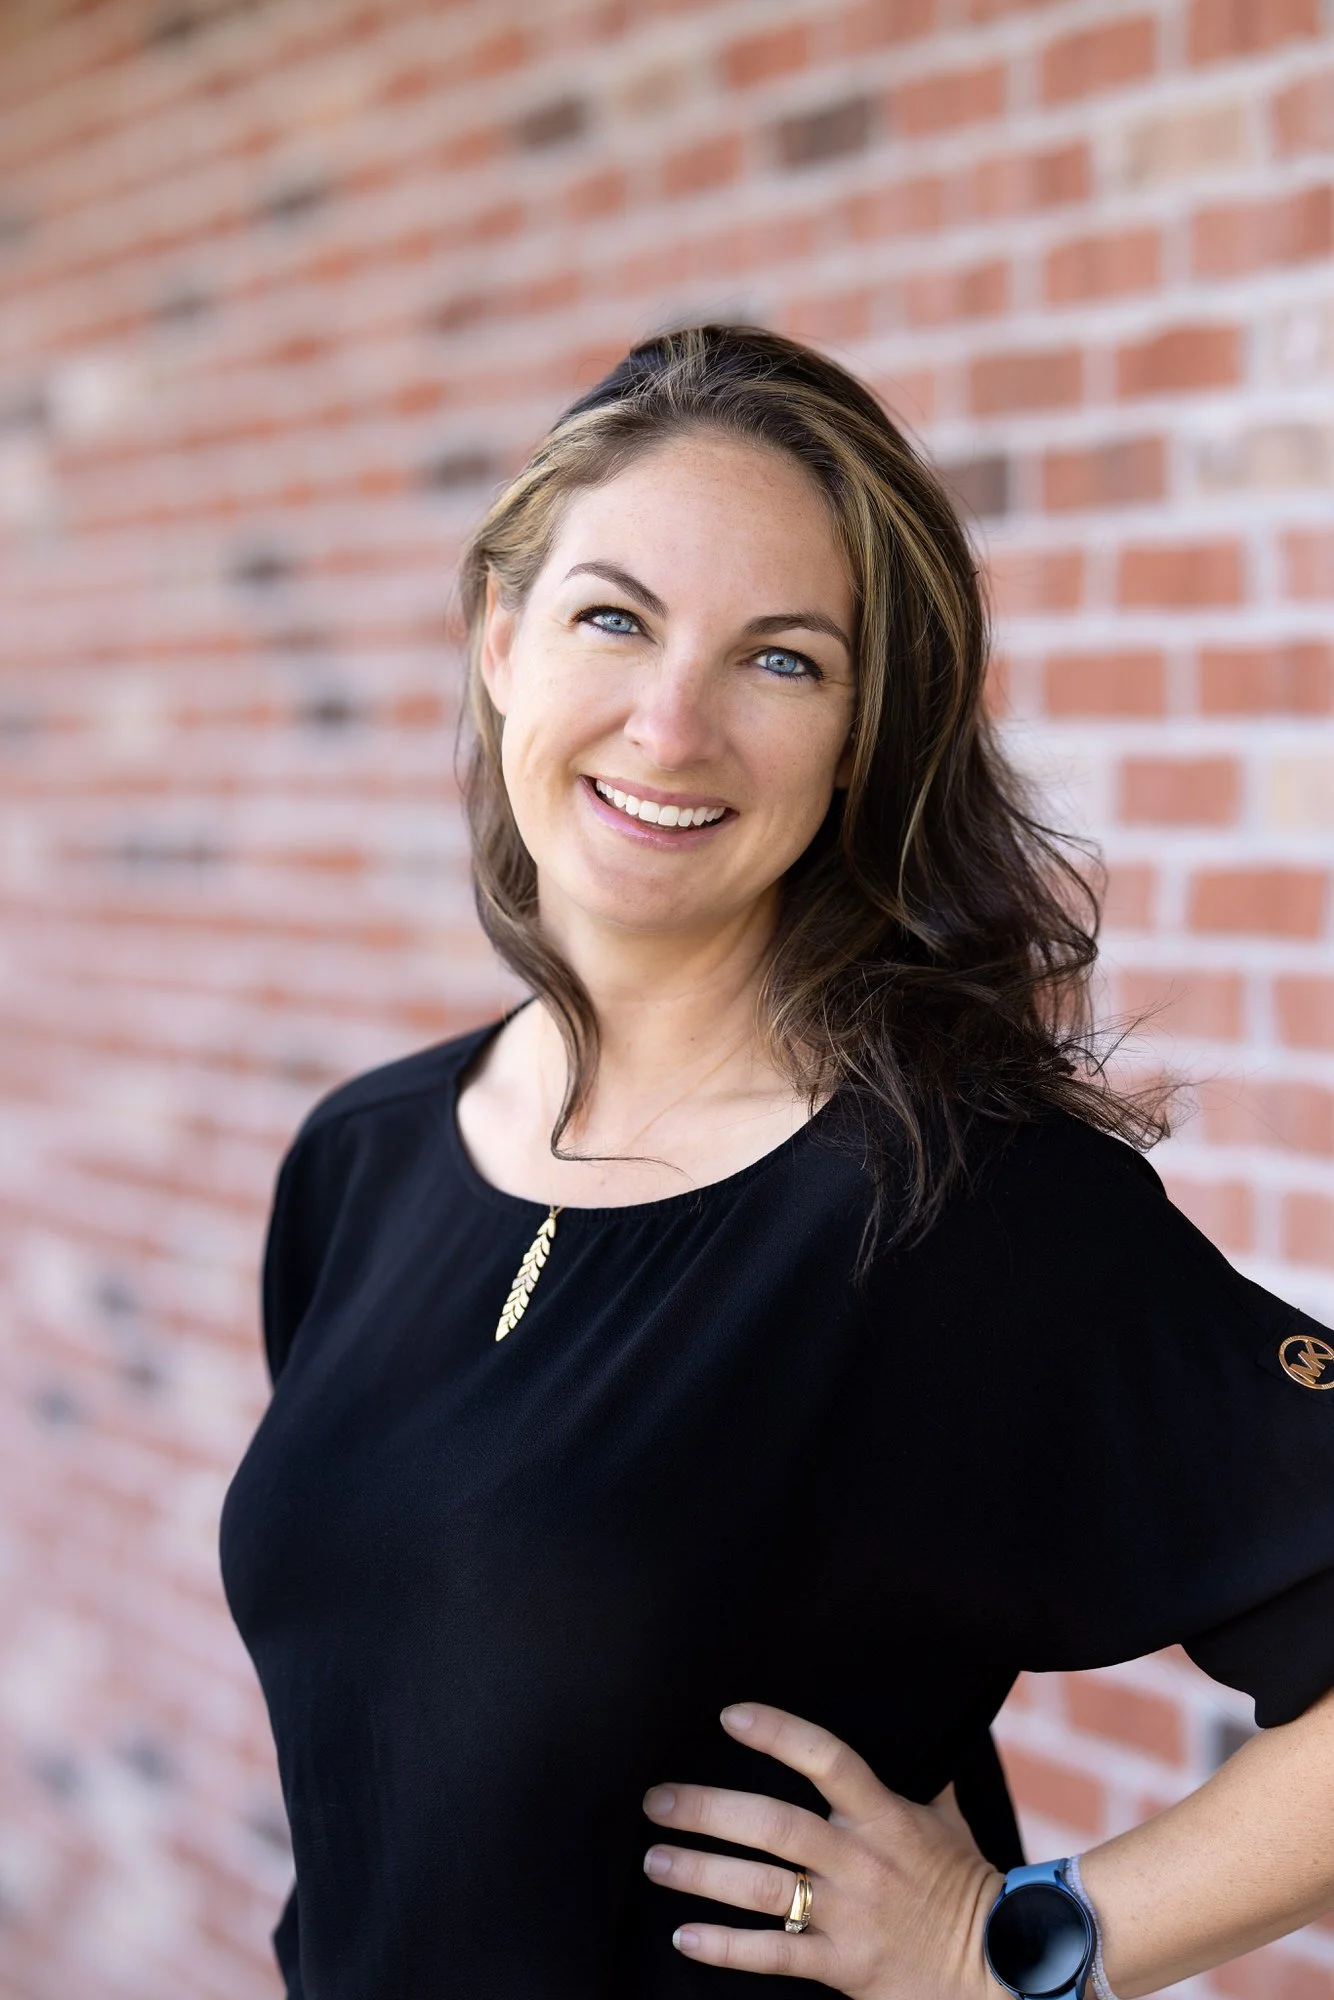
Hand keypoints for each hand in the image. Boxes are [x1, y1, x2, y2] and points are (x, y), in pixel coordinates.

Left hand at [642, 1701, 1002, 1996]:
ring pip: (763, 1889)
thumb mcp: (944, 1815)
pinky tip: (684, 1936)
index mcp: (885, 1815)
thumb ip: (915, 1767)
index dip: (780, 1734)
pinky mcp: (844, 1967)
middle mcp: (861, 1860)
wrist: (997, 1966)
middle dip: (709, 1810)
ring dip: (701, 1872)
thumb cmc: (962, 1880)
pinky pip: (774, 1956)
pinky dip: (725, 1947)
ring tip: (654, 1859)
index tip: (729, 1716)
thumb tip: (909, 1712)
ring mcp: (850, 1915)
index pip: (829, 1760)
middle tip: (657, 1800)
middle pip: (775, 1826)